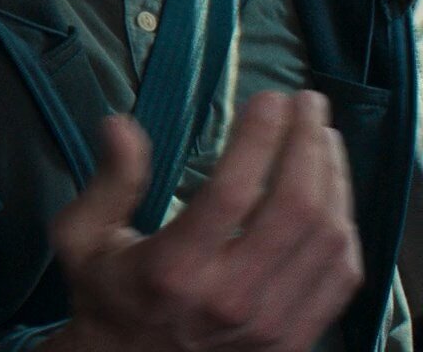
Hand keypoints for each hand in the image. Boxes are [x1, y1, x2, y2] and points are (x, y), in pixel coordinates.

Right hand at [46, 91, 361, 351]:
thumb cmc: (105, 293)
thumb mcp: (82, 237)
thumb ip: (108, 181)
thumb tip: (119, 123)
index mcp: (173, 271)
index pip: (232, 192)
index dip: (258, 138)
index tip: (268, 99)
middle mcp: (229, 299)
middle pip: (293, 209)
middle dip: (306, 144)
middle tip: (307, 103)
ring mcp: (271, 324)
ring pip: (326, 238)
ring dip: (333, 177)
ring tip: (322, 137)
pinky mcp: (295, 338)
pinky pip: (340, 275)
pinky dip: (345, 225)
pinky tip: (333, 191)